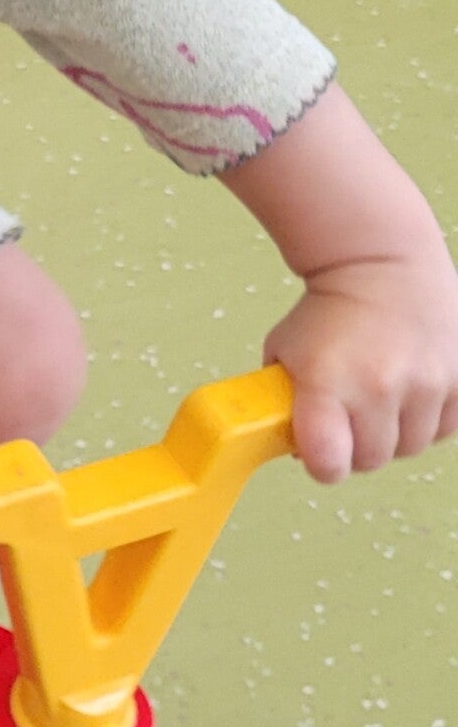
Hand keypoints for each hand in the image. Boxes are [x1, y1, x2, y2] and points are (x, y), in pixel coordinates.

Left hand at [264, 243, 457, 480]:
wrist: (382, 261)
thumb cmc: (327, 311)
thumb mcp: (285, 353)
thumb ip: (287, 403)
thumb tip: (303, 449)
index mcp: (327, 383)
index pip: (329, 463)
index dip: (323, 465)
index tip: (322, 453)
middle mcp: (379, 386)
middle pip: (372, 459)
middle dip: (357, 446)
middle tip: (350, 418)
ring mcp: (426, 382)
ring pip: (411, 446)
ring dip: (394, 432)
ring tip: (381, 398)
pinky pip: (446, 427)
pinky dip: (428, 419)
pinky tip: (411, 392)